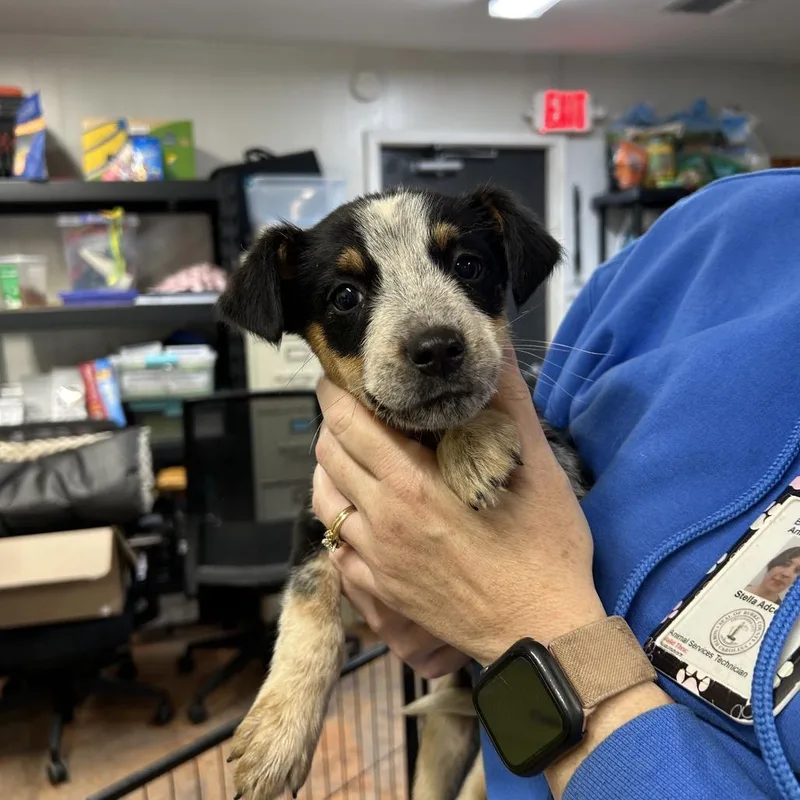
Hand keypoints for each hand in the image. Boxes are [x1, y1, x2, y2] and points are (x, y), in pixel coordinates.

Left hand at [312, 340, 605, 664]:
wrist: (542, 632)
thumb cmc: (545, 551)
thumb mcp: (537, 469)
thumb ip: (509, 404)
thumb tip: (493, 352)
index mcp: (413, 485)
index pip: (349, 425)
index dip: (335, 395)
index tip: (337, 378)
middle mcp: (384, 521)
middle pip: (328, 457)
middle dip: (332, 425)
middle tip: (353, 413)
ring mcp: (377, 560)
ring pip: (324, 501)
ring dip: (330, 472)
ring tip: (354, 458)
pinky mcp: (381, 590)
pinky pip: (337, 548)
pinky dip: (341, 521)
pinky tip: (365, 514)